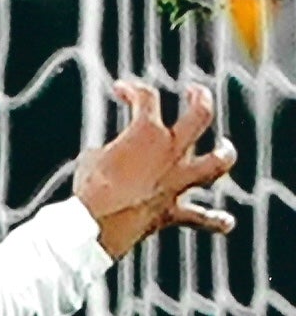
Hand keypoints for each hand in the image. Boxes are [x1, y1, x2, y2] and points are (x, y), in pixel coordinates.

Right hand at [75, 82, 236, 255]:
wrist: (94, 225)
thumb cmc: (89, 189)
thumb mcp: (92, 158)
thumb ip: (113, 150)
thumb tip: (116, 156)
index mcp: (146, 133)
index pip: (146, 98)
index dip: (133, 89)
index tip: (121, 90)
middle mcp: (170, 152)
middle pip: (199, 115)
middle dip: (200, 99)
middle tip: (196, 92)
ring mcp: (176, 180)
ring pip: (216, 162)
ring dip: (225, 153)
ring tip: (225, 147)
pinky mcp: (172, 211)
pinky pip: (200, 217)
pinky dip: (214, 220)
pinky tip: (226, 221)